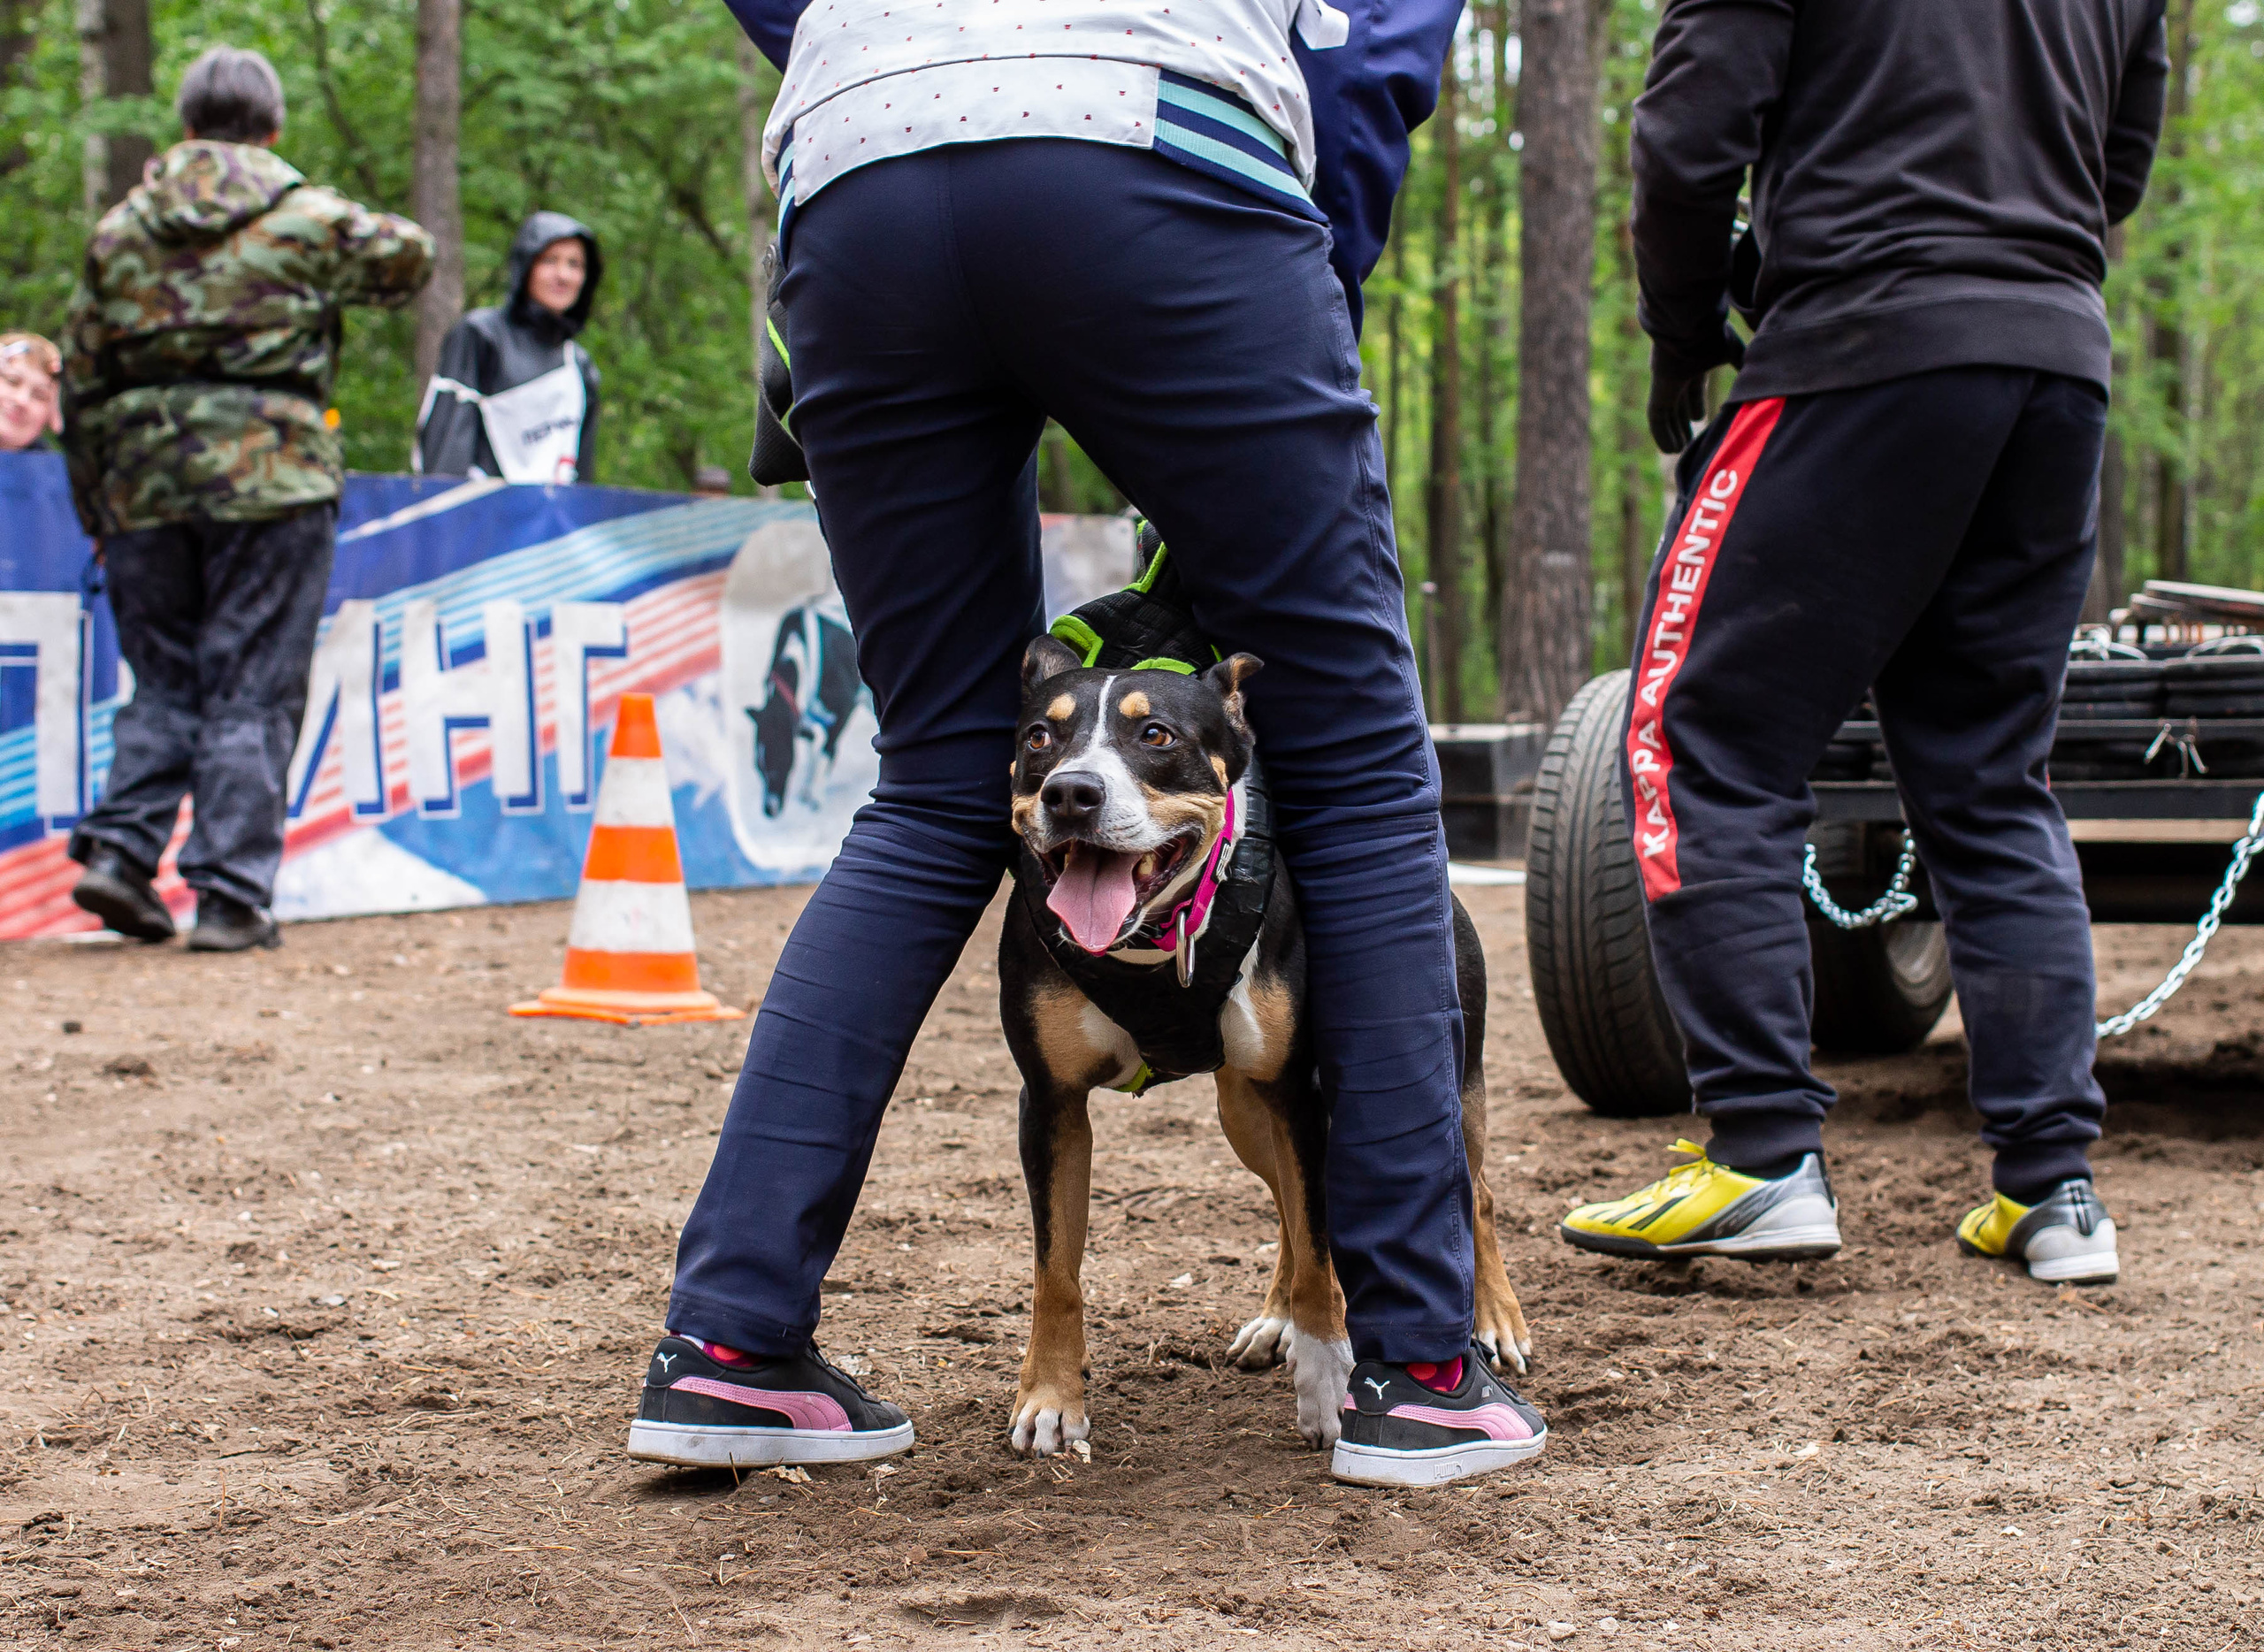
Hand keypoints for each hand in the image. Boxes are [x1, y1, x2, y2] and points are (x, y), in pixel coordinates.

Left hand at [1646, 325, 1746, 453]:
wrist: (1690, 324)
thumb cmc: (1712, 334)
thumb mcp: (1732, 350)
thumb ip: (1742, 364)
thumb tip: (1758, 376)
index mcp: (1694, 363)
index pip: (1693, 389)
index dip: (1696, 405)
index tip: (1700, 419)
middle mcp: (1678, 373)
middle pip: (1679, 403)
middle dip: (1682, 422)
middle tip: (1688, 441)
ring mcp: (1666, 382)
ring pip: (1667, 413)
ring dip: (1673, 432)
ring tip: (1679, 450)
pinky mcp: (1658, 390)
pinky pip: (1657, 418)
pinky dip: (1662, 435)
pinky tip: (1669, 450)